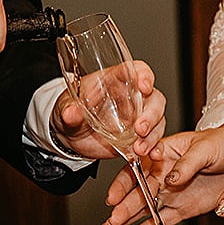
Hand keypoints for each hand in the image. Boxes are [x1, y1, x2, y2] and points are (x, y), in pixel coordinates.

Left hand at [52, 60, 166, 160]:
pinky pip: (154, 139)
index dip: (144, 75)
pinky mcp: (138, 136)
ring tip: (139, 148)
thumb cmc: (71, 109)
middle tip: (140, 128)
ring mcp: (137, 117)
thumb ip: (69, 110)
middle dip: (151, 113)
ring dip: (152, 134)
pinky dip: (155, 146)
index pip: (136, 70)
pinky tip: (152, 154)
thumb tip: (70, 113)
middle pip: (154, 97)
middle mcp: (131, 97)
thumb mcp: (66, 107)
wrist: (70, 135)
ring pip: (157, 119)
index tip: (143, 86)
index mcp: (115, 81)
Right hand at [102, 122, 223, 224]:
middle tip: (112, 219)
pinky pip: (165, 218)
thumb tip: (171, 179)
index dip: (124, 182)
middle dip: (124, 206)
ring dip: (130, 218)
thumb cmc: (223, 142)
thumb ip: (187, 164)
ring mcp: (174, 191)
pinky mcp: (185, 206)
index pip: (138, 167)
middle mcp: (165, 173)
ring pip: (147, 207)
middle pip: (139, 190)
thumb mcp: (204, 148)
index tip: (114, 196)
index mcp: (164, 152)